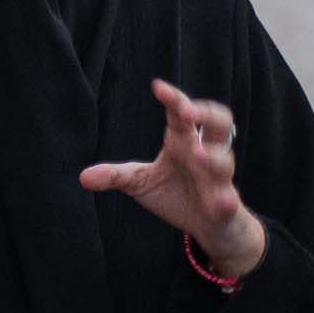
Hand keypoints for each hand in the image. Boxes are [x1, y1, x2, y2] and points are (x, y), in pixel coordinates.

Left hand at [83, 77, 267, 282]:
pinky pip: (230, 201)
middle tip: (188, 111)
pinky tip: (223, 202)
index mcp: (183, 142)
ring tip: (199, 157)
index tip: (157, 87)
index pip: (181, 114)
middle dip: (206, 113)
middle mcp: (204, 154)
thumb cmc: (176, 194)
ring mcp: (218, 179)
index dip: (173, 98)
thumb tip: (83, 176)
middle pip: (218, 122)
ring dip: (214, 157)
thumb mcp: (141, 183)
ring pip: (225, 160)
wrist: (208, 225)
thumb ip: (116, 176)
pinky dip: (226, 200)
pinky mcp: (226, 205)